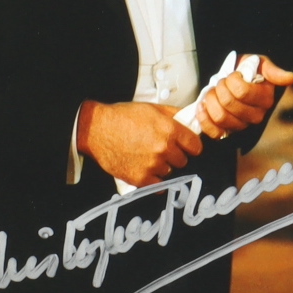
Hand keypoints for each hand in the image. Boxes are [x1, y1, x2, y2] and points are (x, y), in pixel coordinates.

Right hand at [77, 100, 202, 187]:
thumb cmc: (122, 117)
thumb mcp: (151, 108)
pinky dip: (153, 178)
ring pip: (169, 171)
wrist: (97, 129)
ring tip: (147, 155)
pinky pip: (158, 185)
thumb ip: (174, 114)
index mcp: (169, 129)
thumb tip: (190, 119)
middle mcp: (163, 148)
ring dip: (162, 166)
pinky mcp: (141, 179)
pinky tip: (144, 166)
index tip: (187, 146)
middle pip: (183, 160)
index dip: (191, 145)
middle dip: (174, 155)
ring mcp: (152, 165)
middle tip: (161, 148)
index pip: (195, 146)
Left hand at [196, 55, 292, 139]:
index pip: (241, 92)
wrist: (234, 79)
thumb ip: (273, 70)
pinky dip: (204, 118)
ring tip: (213, 92)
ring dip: (210, 101)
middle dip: (219, 89)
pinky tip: (202, 106)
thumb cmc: (248, 71)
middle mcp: (256, 116)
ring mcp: (242, 126)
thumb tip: (291, 77)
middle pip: (228, 105)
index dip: (231, 80)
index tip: (232, 75)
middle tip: (221, 82)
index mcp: (265, 99)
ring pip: (220, 117)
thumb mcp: (260, 64)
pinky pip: (214, 132)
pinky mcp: (228, 133)